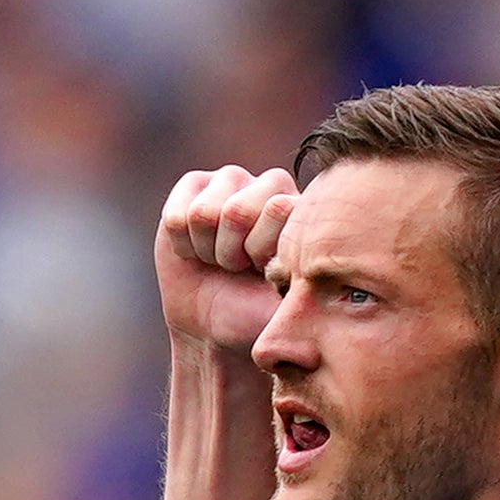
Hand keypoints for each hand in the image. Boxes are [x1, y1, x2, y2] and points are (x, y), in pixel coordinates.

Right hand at [157, 165, 298, 358]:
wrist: (211, 320)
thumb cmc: (253, 312)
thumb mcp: (286, 309)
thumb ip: (303, 289)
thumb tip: (321, 294)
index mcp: (301, 209)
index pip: (278, 208)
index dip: (261, 252)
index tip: (265, 270)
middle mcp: (271, 185)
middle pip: (235, 211)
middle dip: (230, 253)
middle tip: (239, 266)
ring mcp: (233, 179)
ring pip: (203, 213)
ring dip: (207, 249)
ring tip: (220, 259)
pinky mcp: (194, 183)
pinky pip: (177, 217)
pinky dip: (183, 245)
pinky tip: (197, 249)